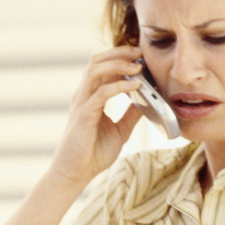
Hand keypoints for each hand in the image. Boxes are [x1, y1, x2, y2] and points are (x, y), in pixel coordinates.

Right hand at [50, 47, 144, 184]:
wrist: (75, 174)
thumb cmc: (93, 153)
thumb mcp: (120, 130)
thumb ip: (131, 114)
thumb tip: (149, 101)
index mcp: (90, 97)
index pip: (103, 67)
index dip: (120, 57)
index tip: (140, 54)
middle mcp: (84, 95)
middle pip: (97, 61)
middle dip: (119, 53)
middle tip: (140, 51)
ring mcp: (82, 103)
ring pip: (95, 70)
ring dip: (118, 64)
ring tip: (138, 64)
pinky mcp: (83, 115)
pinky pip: (101, 93)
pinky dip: (119, 86)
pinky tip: (135, 85)